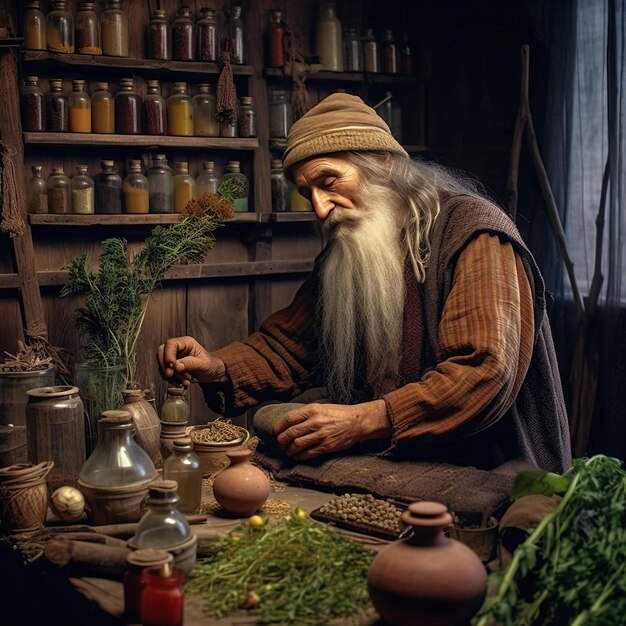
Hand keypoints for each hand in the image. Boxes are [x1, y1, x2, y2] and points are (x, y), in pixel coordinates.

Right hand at [156, 336, 227, 387]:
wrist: (214, 373)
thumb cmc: (211, 365)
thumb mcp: (203, 364)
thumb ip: (189, 363)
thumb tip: (176, 366)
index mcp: (186, 343)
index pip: (170, 344)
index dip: (168, 355)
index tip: (172, 366)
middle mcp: (178, 348)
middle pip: (162, 353)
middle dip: (165, 366)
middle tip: (171, 374)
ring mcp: (175, 357)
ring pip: (163, 364)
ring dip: (171, 375)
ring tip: (184, 380)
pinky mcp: (173, 366)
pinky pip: (166, 372)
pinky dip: (172, 379)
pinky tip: (182, 382)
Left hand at [273, 400, 390, 460]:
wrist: (357, 421)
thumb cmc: (339, 413)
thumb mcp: (321, 406)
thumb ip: (306, 413)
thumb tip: (290, 421)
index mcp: (312, 410)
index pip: (288, 419)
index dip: (278, 427)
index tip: (276, 432)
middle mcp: (315, 422)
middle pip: (290, 433)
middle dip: (281, 440)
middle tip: (280, 443)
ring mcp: (321, 435)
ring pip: (297, 445)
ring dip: (289, 450)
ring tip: (288, 451)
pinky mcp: (326, 446)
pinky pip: (308, 453)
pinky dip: (299, 456)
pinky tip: (297, 456)